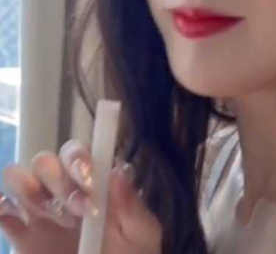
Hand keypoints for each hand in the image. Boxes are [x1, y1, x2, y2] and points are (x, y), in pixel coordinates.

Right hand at [0, 139, 161, 253]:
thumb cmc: (133, 253)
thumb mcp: (142, 233)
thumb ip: (133, 206)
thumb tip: (119, 173)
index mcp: (94, 181)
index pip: (77, 152)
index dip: (79, 159)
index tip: (90, 180)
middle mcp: (63, 188)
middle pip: (44, 162)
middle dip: (60, 182)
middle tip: (81, 210)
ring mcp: (40, 211)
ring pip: (17, 177)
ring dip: (29, 192)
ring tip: (53, 217)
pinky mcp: (22, 237)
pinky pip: (3, 210)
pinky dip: (4, 208)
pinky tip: (19, 222)